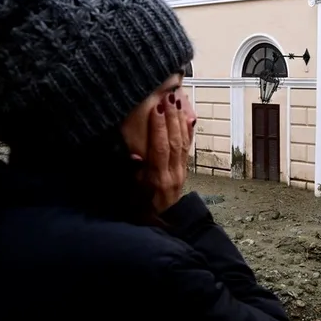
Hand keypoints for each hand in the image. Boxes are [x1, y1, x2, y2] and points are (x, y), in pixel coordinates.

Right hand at [139, 92, 191, 213]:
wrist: (161, 224)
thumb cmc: (142, 209)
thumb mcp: (133, 195)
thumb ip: (134, 174)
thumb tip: (135, 154)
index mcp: (158, 178)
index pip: (161, 148)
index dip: (159, 128)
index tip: (156, 108)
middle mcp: (173, 173)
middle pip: (174, 141)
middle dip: (171, 117)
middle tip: (168, 96)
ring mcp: (180, 171)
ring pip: (182, 142)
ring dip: (179, 120)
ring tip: (176, 100)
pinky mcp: (184, 170)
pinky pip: (187, 147)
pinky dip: (187, 130)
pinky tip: (187, 116)